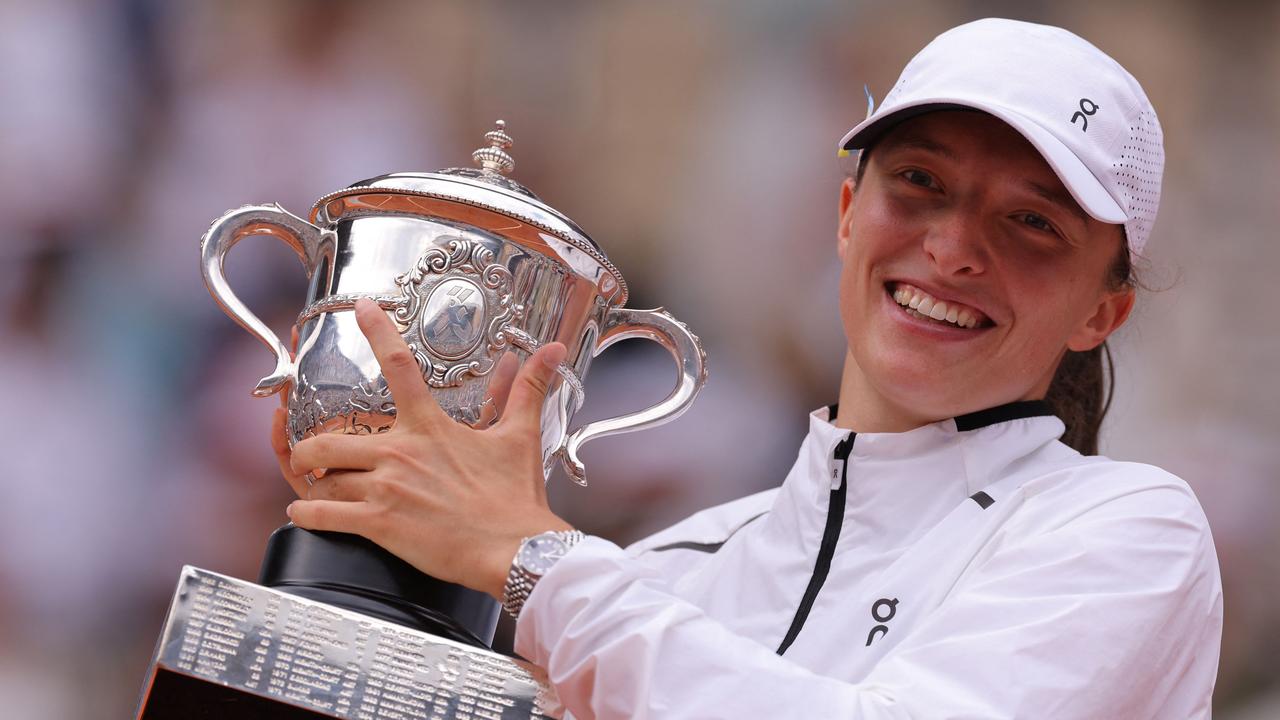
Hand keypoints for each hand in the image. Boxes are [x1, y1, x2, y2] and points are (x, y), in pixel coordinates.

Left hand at [283, 298, 572, 599]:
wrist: (516, 549)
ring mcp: (386, 489)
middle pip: (326, 439)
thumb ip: (527, 390)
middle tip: (311, 455)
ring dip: (312, 486)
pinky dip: (307, 515)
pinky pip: (323, 516)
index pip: (398, 364)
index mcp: (429, 426)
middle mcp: (400, 452)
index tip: (362, 307)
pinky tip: (305, 514)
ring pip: (322, 480)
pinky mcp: (380, 524)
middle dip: (309, 449)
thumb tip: (551, 352)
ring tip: (314, 490)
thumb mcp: (520, 437)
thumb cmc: (515, 498)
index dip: (377, 329)